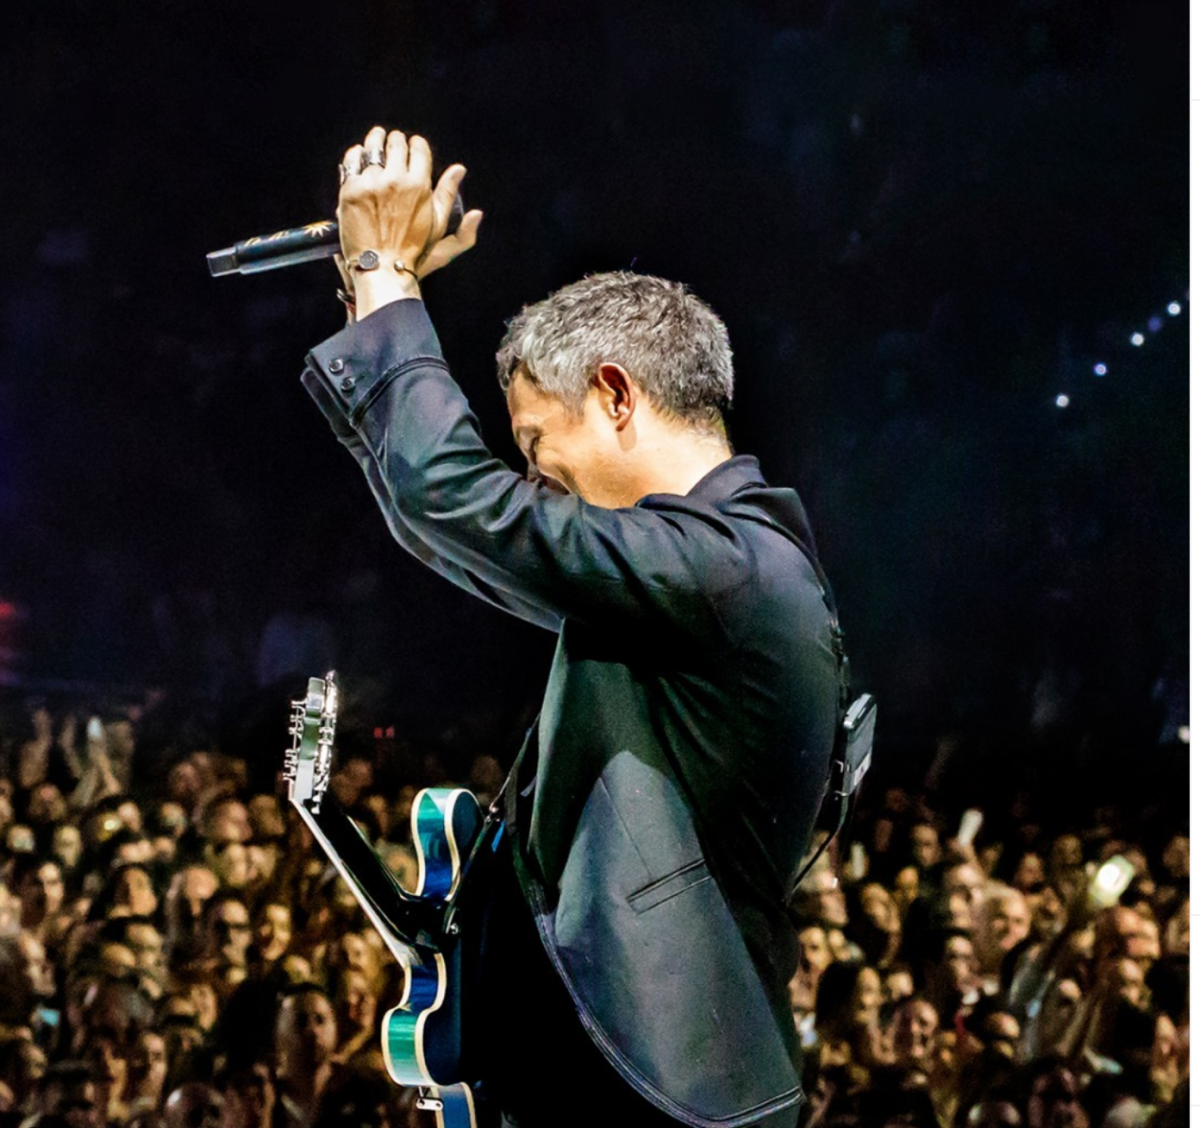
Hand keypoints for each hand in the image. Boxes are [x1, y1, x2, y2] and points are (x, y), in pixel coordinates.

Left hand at [336, 126, 481, 318]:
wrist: (381, 268)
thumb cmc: (413, 252)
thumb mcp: (438, 225)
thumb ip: (449, 195)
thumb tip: (460, 169)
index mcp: (419, 185)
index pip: (418, 148)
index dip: (416, 144)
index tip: (413, 145)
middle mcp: (396, 180)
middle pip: (395, 143)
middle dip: (396, 140)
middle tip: (393, 142)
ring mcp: (371, 183)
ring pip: (372, 147)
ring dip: (375, 140)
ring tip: (376, 139)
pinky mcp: (350, 190)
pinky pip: (352, 161)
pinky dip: (356, 154)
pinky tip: (359, 156)